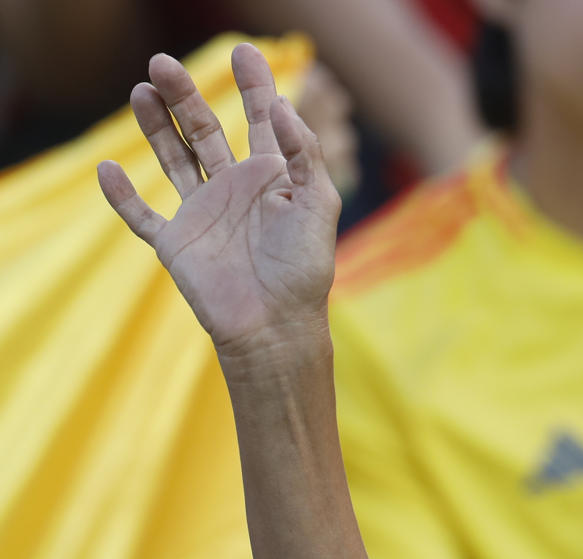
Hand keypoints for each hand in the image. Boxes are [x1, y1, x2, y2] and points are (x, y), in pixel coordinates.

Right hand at [97, 44, 340, 358]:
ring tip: (142, 90)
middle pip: (203, 131)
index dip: (254, 86)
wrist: (276, 328)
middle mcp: (234, 191)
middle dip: (184, 96)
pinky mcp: (175, 243)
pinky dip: (122, 194)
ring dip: (154, 127)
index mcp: (271, 180)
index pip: (260, 122)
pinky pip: (141, 214)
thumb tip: (282, 107)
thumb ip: (304, 155)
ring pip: (172, 159)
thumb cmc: (304, 272)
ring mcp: (203, 215)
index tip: (245, 51)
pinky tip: (108, 168)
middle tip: (163, 63)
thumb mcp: (320, 206)